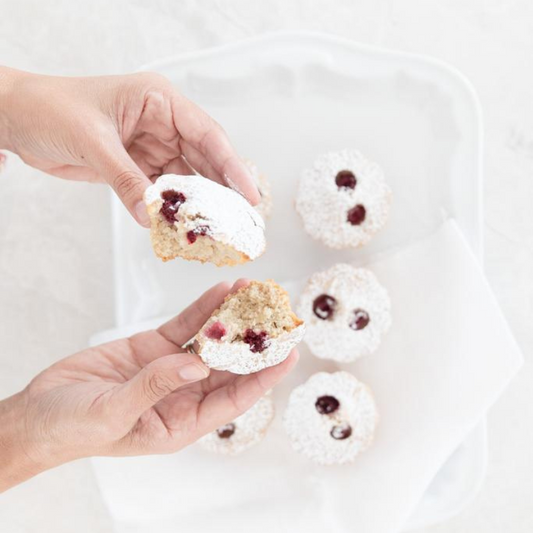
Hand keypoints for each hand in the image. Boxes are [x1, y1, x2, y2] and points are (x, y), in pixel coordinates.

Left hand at [0, 67, 259, 225]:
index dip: (232, 165)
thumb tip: (150, 214)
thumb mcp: (93, 141)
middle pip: (204, 159)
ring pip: (187, 178)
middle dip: (223, 189)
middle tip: (241, 218)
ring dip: (199, 203)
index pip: (206, 134)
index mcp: (159, 100)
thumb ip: (126, 179)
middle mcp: (162, 123)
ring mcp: (152, 147)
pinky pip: (164, 191)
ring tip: (217, 227)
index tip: (249, 193)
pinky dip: (172, 208)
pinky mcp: (139, 167)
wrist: (18, 120)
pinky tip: (182, 224)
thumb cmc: (50, 109)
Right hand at [0, 280, 298, 491]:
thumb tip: (198, 366)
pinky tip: (221, 291)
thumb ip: (155, 388)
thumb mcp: (114, 414)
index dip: (264, 376)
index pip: (234, 398)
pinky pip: (184, 324)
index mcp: (182, 422)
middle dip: (255, 340)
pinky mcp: (153, 346)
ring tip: (253, 291)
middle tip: (278, 314)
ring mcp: (170, 366)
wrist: (39, 411)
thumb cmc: (74, 429)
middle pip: (230, 365)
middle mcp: (184, 393)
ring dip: (231, 316)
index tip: (290, 354)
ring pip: (210, 339)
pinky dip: (203, 308)